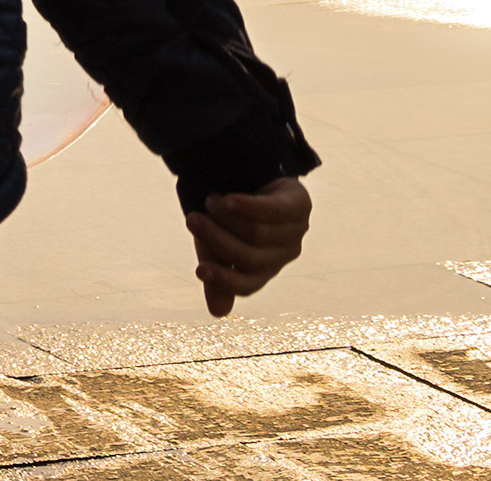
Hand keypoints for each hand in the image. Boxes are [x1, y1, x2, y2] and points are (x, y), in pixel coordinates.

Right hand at [189, 177, 309, 316]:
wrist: (255, 176)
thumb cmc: (233, 217)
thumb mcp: (218, 243)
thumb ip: (216, 271)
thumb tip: (218, 314)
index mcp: (264, 268)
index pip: (247, 284)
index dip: (225, 281)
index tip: (199, 270)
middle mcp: (283, 255)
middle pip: (250, 256)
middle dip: (217, 239)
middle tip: (192, 219)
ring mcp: (295, 231)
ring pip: (258, 233)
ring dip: (226, 217)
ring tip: (208, 200)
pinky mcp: (299, 205)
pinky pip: (274, 210)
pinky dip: (249, 207)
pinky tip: (229, 199)